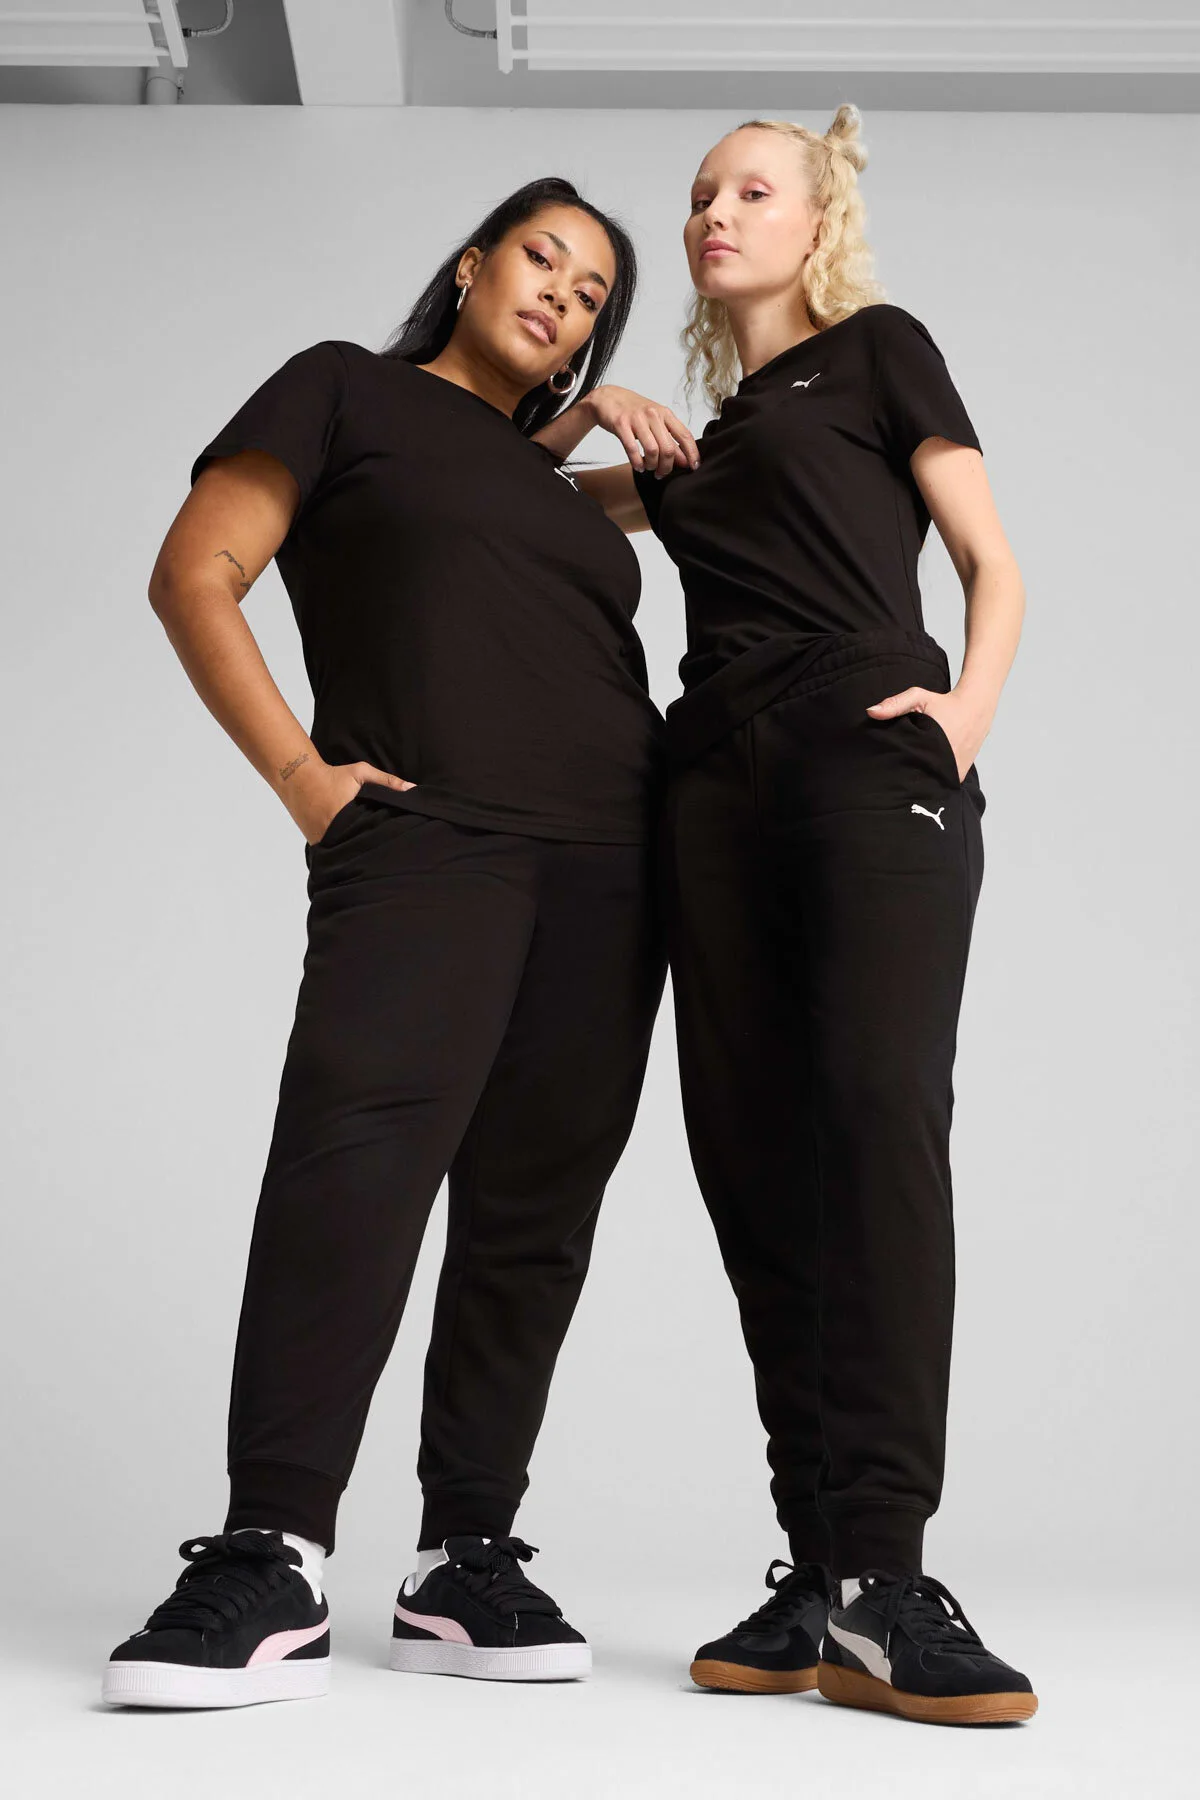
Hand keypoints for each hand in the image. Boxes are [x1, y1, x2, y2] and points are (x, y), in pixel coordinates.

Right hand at [288, 759, 415, 845]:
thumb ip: (387, 781)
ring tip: (375, 857)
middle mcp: (334, 833)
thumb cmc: (333, 775)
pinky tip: (355, 853)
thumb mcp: (361, 772)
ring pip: (347, 853)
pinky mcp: (317, 845)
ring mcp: (323, 841)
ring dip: (358, 852)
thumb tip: (413, 789)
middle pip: (361, 848)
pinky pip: (334, 852)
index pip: (374, 835)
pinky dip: (344, 851)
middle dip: (374, 849)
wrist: (299, 779)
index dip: (386, 839)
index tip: (399, 842)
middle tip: (391, 855)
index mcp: (348, 817)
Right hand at [586, 385, 699, 477]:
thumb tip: (683, 460)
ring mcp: (637, 419)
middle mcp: (653, 415)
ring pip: (652, 450)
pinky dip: (637, 462)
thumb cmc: (633, 411)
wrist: (607, 397)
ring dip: (651, 465)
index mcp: (665, 414)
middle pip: (668, 448)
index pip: (685, 435)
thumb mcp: (655, 420)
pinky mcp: (621, 424)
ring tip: (648, 468)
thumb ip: (669, 438)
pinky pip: (632, 449)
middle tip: (661, 473)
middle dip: (667, 467)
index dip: (692, 454)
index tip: (694, 467)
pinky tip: (638, 466)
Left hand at [865, 687, 990, 782]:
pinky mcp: (959, 776)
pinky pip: (941, 784)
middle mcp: (946, 764)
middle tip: (891, 780)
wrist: (976, 707)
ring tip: (905, 781)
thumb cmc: (944, 702)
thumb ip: (894, 704)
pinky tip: (923, 777)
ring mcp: (954, 772)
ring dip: (920, 782)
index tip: (884, 773)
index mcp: (933, 748)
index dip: (895, 772)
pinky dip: (932, 781)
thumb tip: (870, 712)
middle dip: (905, 780)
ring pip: (931, 785)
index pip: (907, 769)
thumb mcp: (918, 698)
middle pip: (918, 781)